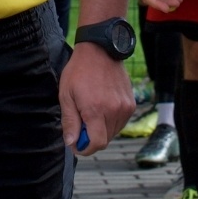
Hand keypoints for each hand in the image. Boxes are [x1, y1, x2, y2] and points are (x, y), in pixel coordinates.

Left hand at [59, 41, 133, 156]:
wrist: (100, 50)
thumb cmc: (79, 71)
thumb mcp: (66, 95)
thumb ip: (70, 121)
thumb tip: (72, 143)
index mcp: (96, 110)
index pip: (96, 144)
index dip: (85, 148)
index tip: (76, 143)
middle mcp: (114, 111)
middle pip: (104, 140)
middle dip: (91, 138)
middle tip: (80, 124)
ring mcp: (125, 107)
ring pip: (113, 132)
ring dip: (101, 130)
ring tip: (91, 111)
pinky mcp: (131, 103)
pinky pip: (120, 122)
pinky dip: (110, 121)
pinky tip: (102, 107)